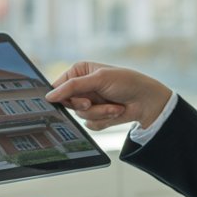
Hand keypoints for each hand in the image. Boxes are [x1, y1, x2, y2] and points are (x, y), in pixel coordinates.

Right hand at [45, 62, 171, 130]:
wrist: (147, 101)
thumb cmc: (126, 82)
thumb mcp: (98, 79)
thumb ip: (72, 87)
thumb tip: (49, 96)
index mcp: (79, 72)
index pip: (58, 86)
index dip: (62, 96)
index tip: (72, 99)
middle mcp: (82, 87)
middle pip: (67, 104)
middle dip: (85, 105)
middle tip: (92, 102)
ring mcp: (89, 102)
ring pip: (80, 115)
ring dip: (100, 112)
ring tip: (114, 105)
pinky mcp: (96, 116)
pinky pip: (90, 124)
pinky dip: (104, 119)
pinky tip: (116, 111)